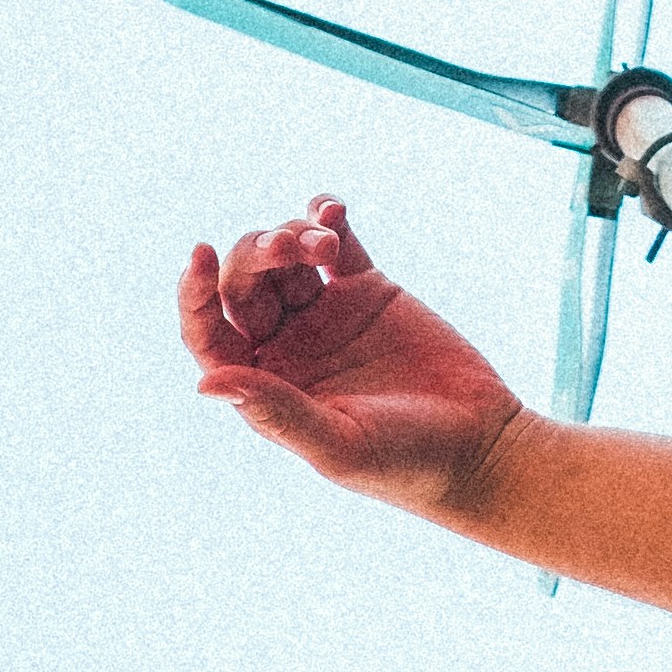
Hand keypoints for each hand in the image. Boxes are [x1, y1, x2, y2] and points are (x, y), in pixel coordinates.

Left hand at [182, 201, 527, 512]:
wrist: (477, 444)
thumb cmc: (403, 462)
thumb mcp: (336, 443)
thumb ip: (276, 411)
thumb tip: (205, 383)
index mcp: (264, 384)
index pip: (209, 332)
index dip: (194, 293)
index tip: (199, 255)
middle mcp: (285, 345)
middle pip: (244, 282)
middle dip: (258, 254)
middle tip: (292, 248)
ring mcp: (324, 314)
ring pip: (286, 257)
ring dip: (295, 234)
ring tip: (326, 244)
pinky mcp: (367, 290)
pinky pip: (337, 242)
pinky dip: (327, 219)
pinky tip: (330, 209)